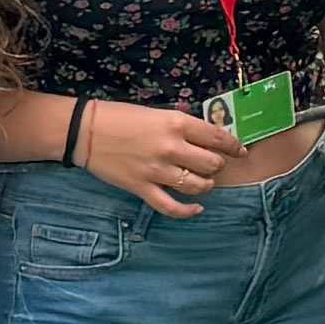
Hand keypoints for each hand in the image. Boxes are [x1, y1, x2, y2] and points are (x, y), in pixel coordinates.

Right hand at [80, 100, 237, 217]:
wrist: (84, 131)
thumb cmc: (120, 116)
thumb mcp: (157, 112)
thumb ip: (181, 127)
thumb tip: (205, 139)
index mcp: (177, 124)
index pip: (218, 138)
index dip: (234, 146)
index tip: (240, 151)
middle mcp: (172, 148)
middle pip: (212, 164)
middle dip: (217, 166)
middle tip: (212, 165)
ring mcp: (157, 171)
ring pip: (197, 186)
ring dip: (205, 185)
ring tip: (204, 182)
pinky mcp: (142, 188)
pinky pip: (171, 207)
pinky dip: (188, 211)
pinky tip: (196, 208)